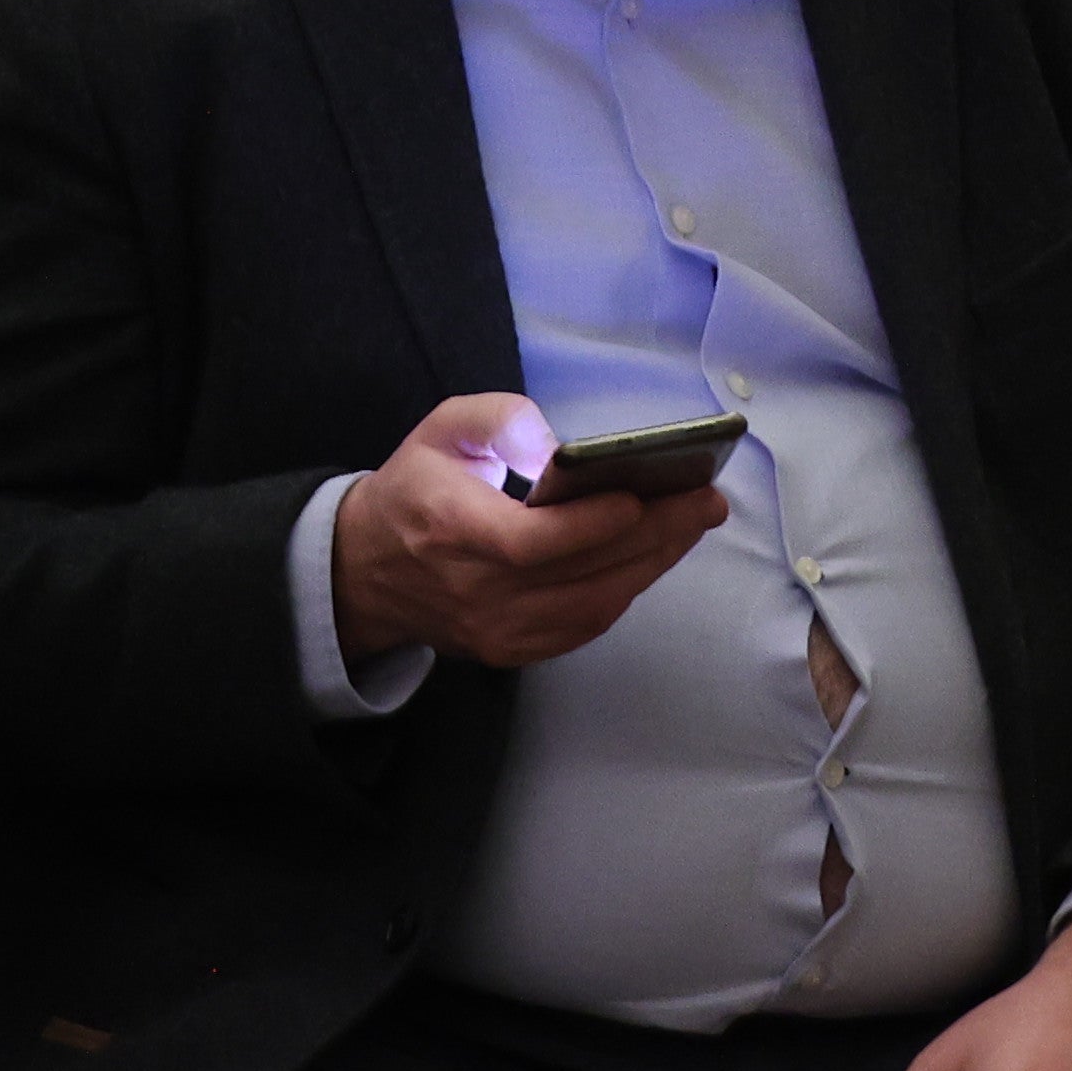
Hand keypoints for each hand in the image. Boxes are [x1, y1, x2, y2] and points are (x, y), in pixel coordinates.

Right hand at [326, 392, 726, 671]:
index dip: (589, 526)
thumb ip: (498, 419)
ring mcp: (494, 630)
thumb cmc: (414, 490)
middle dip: (653, 535)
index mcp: (447, 529)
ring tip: (694, 523)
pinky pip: (585, 626)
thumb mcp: (440, 430)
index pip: (529, 542)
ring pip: (593, 605)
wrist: (365, 570)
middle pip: (579, 574)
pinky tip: (654, 556)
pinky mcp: (511, 651)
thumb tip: (556, 446)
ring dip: (652, 564)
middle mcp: (473, 590)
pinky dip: (626, 590)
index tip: (640, 497)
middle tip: (706, 500)